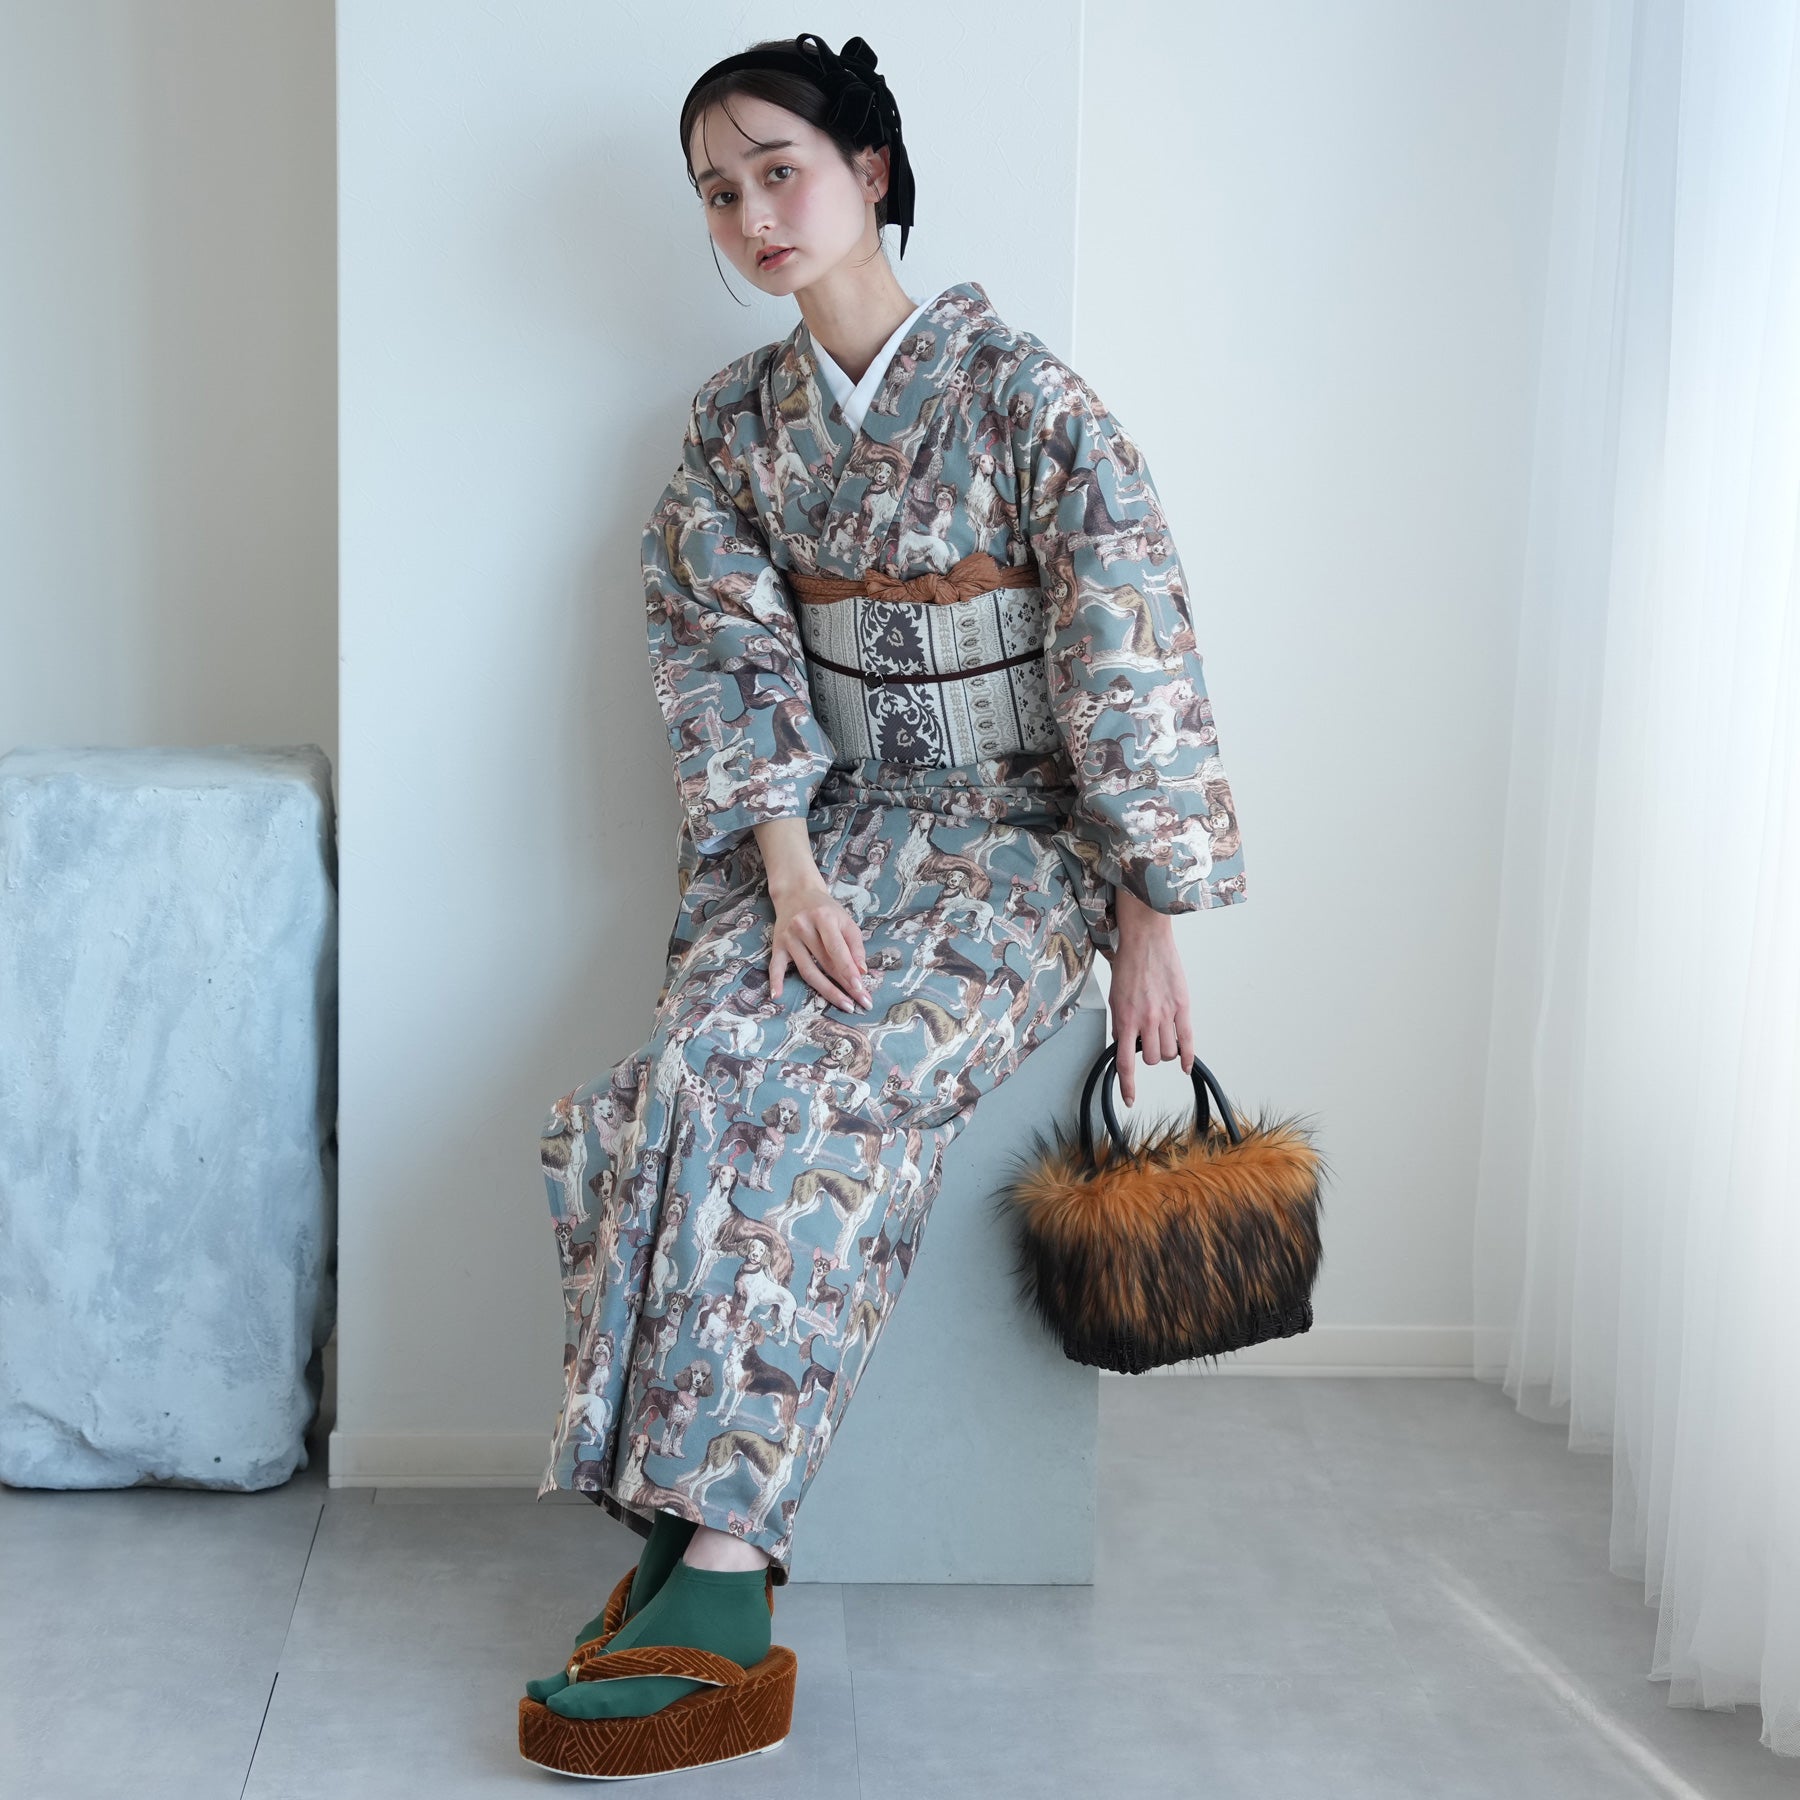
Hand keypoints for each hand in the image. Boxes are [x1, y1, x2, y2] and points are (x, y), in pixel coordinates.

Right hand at [768, 872, 871, 1013]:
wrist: (796, 892)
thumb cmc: (826, 910)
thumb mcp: (845, 920)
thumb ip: (855, 945)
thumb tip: (861, 972)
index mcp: (823, 918)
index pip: (837, 950)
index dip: (849, 971)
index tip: (860, 989)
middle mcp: (803, 927)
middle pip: (824, 963)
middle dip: (843, 985)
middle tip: (858, 1004)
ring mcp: (789, 938)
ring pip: (807, 970)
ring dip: (825, 990)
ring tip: (843, 1005)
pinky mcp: (777, 945)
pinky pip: (775, 966)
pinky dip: (775, 981)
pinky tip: (777, 996)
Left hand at [1108, 885, 1192, 1105]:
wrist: (1145, 938)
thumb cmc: (1128, 964)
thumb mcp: (1115, 997)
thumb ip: (1122, 1023)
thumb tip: (1125, 1045)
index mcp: (1125, 1018)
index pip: (1126, 1063)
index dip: (1128, 1086)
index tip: (1130, 1100)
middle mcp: (1146, 1020)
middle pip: (1150, 1059)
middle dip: (1145, 1054)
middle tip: (1143, 1040)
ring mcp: (1166, 1014)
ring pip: (1168, 1053)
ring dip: (1163, 1051)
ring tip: (1160, 1036)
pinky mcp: (1183, 1006)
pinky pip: (1188, 1040)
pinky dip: (1187, 1057)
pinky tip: (1184, 1066)